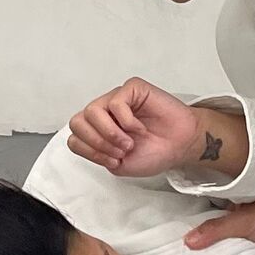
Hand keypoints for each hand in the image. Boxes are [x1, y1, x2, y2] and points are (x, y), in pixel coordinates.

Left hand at [66, 80, 209, 181]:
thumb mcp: (118, 165)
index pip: (74, 138)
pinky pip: (116, 102)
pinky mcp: (132, 89)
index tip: (113, 159)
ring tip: (128, 142)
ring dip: (110, 132)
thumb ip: (98, 155)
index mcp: (98, 130)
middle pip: (77, 122)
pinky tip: (139, 128)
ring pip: (92, 111)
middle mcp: (104, 112)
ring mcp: (116, 99)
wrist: (180, 146)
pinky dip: (126, 121)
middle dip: (97, 142)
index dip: (91, 152)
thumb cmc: (154, 152)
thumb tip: (88, 142)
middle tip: (119, 151)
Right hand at [184, 174, 254, 254]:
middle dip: (213, 251)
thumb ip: (216, 230)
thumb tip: (187, 240)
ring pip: (238, 252)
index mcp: (238, 207)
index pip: (213, 221)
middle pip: (224, 240)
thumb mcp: (243, 221)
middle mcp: (247, 221)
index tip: (180, 247)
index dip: (200, 233)